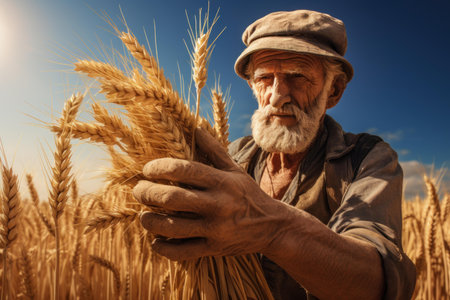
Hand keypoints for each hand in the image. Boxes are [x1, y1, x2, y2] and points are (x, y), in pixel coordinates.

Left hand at [133, 128, 287, 260]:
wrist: (272, 226)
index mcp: (222, 181)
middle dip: (148, 193)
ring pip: (173, 227)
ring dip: (151, 221)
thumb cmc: (248, 194)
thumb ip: (214, 149)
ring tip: (144, 216)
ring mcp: (215, 229)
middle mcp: (218, 204)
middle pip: (173, 198)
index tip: (147, 170)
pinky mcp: (214, 249)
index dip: (160, 168)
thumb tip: (196, 127)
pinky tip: (156, 240)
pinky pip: (182, 251)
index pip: (184, 169)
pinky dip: (164, 248)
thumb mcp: (234, 169)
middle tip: (138, 190)